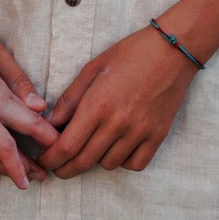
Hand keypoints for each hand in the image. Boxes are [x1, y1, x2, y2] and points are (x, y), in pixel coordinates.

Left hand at [39, 26, 197, 178]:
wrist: (173, 50)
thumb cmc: (130, 54)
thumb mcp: (92, 69)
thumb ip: (70, 99)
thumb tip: (50, 123)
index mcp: (97, 105)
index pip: (67, 146)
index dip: (51, 159)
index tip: (45, 160)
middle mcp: (117, 124)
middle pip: (84, 162)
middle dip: (65, 169)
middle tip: (58, 167)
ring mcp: (139, 132)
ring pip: (108, 164)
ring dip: (94, 161)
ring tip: (90, 147)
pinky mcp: (157, 136)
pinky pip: (135, 164)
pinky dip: (122, 162)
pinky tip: (117, 148)